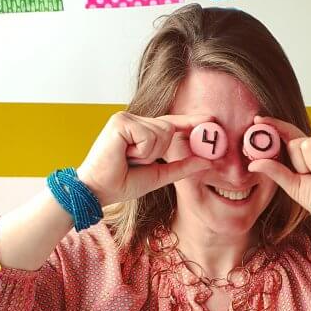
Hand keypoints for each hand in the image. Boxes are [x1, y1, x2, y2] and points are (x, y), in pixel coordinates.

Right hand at [77, 111, 212, 205]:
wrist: (98, 191)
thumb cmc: (122, 183)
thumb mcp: (159, 175)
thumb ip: (182, 166)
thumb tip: (207, 161)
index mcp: (142, 131)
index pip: (171, 123)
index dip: (191, 121)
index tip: (211, 119)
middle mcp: (134, 121)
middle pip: (170, 128)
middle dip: (159, 151)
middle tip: (134, 161)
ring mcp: (126, 118)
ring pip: (162, 132)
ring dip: (149, 154)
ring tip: (128, 159)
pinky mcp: (120, 121)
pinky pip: (149, 136)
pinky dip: (141, 151)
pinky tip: (124, 154)